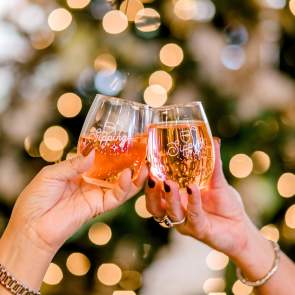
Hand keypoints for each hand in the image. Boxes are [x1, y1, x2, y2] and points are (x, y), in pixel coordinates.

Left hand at [0, 151, 146, 288]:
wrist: (32, 228)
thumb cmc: (36, 199)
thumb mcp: (51, 174)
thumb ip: (74, 164)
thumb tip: (93, 154)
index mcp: (77, 172)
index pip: (99, 159)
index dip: (110, 152)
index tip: (122, 141)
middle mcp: (89, 182)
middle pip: (113, 171)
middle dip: (127, 162)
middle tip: (140, 152)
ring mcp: (95, 194)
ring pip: (120, 184)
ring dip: (133, 175)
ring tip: (144, 165)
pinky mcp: (98, 206)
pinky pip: (116, 196)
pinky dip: (125, 187)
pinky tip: (129, 175)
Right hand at [145, 139, 268, 259]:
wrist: (241, 227)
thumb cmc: (225, 204)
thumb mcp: (217, 181)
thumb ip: (213, 163)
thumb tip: (215, 140)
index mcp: (176, 200)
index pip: (155, 192)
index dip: (148, 181)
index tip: (147, 164)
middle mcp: (176, 212)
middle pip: (154, 206)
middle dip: (151, 192)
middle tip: (152, 176)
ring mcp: (186, 223)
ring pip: (170, 212)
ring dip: (169, 198)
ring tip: (169, 184)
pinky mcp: (199, 230)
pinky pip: (193, 216)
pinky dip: (192, 201)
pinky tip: (192, 188)